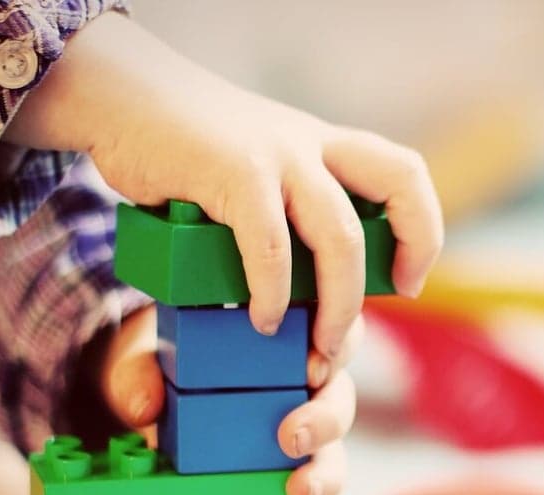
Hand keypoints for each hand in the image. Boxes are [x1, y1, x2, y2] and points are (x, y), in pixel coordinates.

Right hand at [5, 11, 442, 360]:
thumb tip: (303, 290)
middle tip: (383, 309)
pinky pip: (270, 245)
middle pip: (399, 185)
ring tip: (317, 347)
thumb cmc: (187, 153)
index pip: (404, 175)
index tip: (408, 280)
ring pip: (340, 236)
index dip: (422, 229)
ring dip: (338, 304)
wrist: (121, 98)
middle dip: (408, 254)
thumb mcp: (256, 172)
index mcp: (324, 147)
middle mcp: (311, 145)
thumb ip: (286, 213)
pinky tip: (259, 319)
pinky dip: (270, 292)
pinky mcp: (233, 171)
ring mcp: (277, 154)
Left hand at [98, 305, 362, 494]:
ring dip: (326, 469)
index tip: (311, 369)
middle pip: (340, 392)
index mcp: (285, 334)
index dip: (337, 347)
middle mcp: (305, 378)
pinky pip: (319, 479)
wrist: (152, 399)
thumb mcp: (146, 357)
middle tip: (293, 435)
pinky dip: (316, 494)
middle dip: (327, 416)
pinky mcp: (295, 462)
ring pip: (335, 444)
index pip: (333, 331)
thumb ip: (138, 373)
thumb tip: (144, 407)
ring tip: (300, 488)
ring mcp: (304, 423)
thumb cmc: (164, 363)